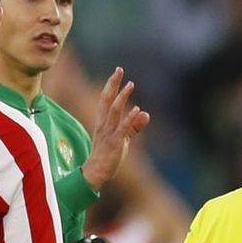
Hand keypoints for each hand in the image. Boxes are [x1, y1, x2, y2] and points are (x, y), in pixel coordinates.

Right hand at [81, 68, 150, 189]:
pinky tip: (137, 109)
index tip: (117, 71)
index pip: (105, 99)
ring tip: (130, 85)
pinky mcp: (115, 143)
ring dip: (121, 97)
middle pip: (106, 100)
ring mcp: (108, 133)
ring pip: (114, 111)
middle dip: (113, 84)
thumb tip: (145, 113)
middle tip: (119, 70)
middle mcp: (104, 124)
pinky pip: (122, 129)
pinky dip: (129, 119)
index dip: (111, 85)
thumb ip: (134, 126)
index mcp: (103, 122)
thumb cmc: (108, 155)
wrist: (96, 172)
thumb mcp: (122, 138)